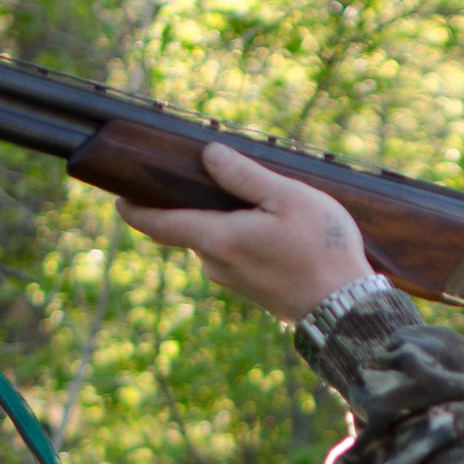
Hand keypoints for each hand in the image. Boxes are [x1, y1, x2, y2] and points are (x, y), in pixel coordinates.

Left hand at [115, 142, 371, 322]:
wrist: (345, 309)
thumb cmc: (322, 249)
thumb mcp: (288, 198)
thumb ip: (244, 176)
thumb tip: (208, 154)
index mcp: (218, 239)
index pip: (159, 224)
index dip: (134, 210)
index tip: (118, 195)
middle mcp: (215, 264)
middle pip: (187, 229)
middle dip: (189, 205)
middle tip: (204, 176)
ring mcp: (232, 280)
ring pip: (212, 243)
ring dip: (222, 222)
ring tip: (256, 202)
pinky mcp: (250, 290)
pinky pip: (231, 256)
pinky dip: (238, 238)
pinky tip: (269, 229)